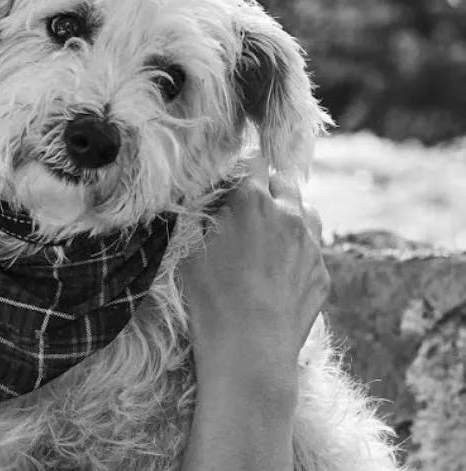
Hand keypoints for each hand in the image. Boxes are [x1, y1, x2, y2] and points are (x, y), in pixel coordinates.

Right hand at [180, 157, 329, 392]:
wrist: (250, 349)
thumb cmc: (209, 296)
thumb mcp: (189, 246)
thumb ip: (204, 213)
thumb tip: (208, 197)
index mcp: (252, 201)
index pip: (252, 161)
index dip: (239, 167)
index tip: (229, 178)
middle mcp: (289, 214)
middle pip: (284, 180)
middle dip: (267, 185)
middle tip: (247, 204)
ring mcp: (311, 244)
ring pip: (306, 209)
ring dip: (290, 211)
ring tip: (270, 230)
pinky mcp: (322, 273)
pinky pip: (313, 248)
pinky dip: (298, 248)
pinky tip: (279, 267)